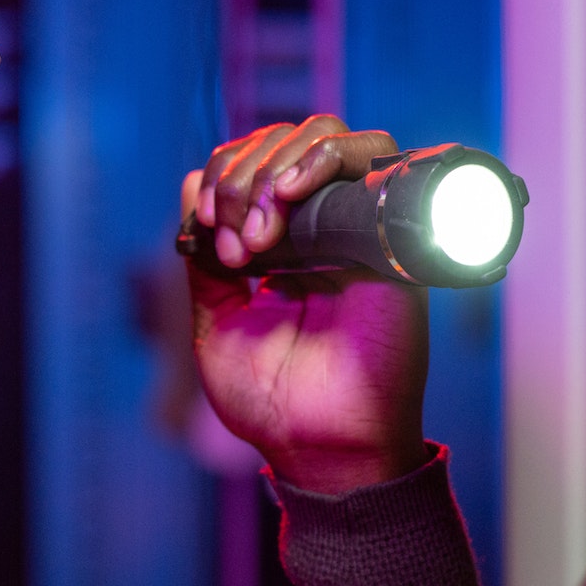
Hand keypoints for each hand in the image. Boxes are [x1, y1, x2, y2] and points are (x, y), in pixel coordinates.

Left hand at [182, 116, 429, 493]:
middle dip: (243, 173)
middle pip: (289, 139)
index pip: (257, 163)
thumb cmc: (273, 402)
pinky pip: (375, 162)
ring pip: (330, 137)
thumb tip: (193, 181)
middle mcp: (326, 228)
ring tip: (257, 231)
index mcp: (285, 245)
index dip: (224, 176)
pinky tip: (288, 194)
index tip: (206, 233)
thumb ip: (204, 258)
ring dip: (278, 165)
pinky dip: (325, 159)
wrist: (320, 448)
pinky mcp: (392, 238)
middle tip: (234, 243)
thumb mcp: (216, 321)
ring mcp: (361, 228)